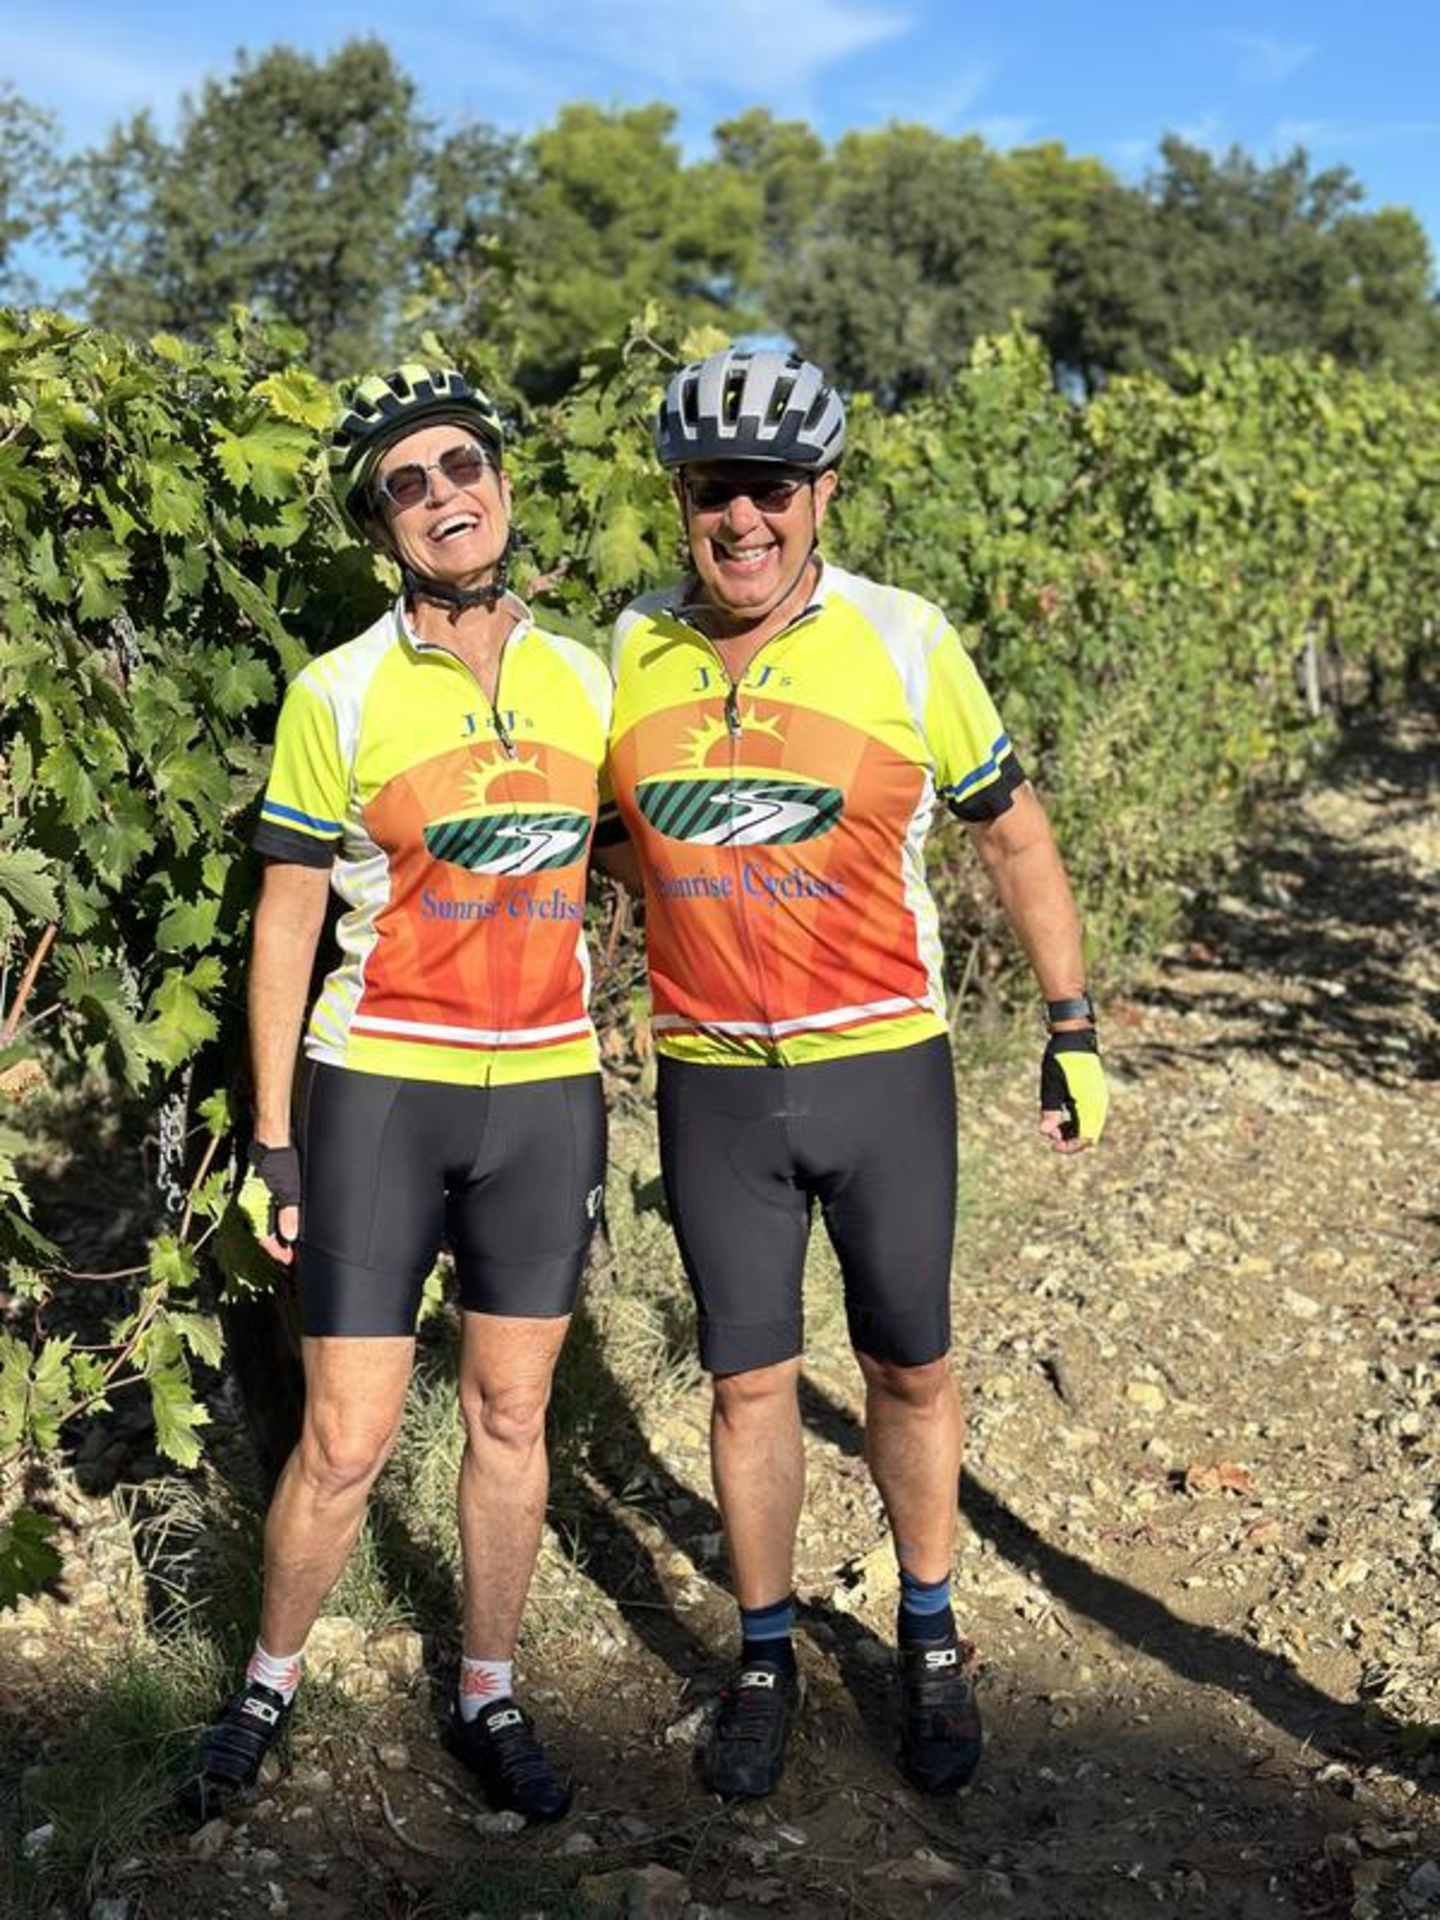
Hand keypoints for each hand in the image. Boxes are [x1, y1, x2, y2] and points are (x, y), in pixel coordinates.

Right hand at [239, 1140, 301, 1264]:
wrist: (272, 1134)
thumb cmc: (277, 1155)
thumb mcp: (288, 1187)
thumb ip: (288, 1213)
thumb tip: (290, 1235)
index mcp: (253, 1205)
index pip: (263, 1237)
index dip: (276, 1251)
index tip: (289, 1259)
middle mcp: (251, 1202)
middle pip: (262, 1232)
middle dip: (277, 1245)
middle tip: (292, 1254)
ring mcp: (256, 1195)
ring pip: (264, 1222)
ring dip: (277, 1233)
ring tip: (291, 1241)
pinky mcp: (262, 1187)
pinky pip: (268, 1209)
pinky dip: (277, 1219)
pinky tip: (288, 1219)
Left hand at [1039, 1029, 1107, 1153]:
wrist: (1074, 1038)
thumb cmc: (1060, 1060)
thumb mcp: (1051, 1085)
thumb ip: (1050, 1110)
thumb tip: (1045, 1132)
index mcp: (1090, 1104)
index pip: (1086, 1137)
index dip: (1070, 1146)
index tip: (1052, 1144)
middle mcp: (1098, 1104)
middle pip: (1089, 1135)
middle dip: (1070, 1140)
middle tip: (1050, 1135)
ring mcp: (1098, 1100)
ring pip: (1089, 1128)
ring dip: (1072, 1131)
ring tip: (1053, 1125)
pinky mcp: (1095, 1096)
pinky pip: (1089, 1117)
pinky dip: (1076, 1122)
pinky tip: (1061, 1117)